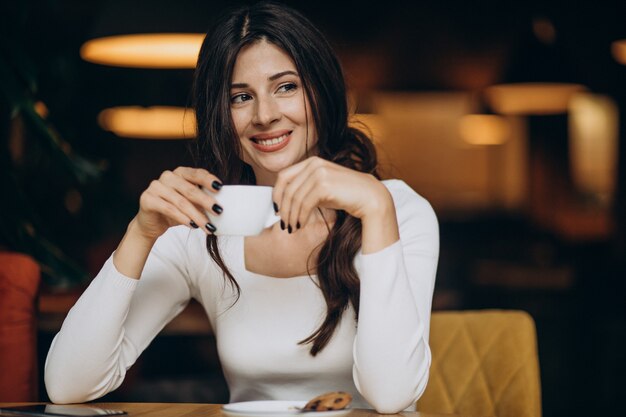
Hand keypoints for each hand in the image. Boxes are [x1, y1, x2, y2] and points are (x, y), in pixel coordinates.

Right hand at [134, 167, 222, 239]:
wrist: (152, 224)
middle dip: (206, 201)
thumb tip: (220, 207)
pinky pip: (168, 208)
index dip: (208, 180)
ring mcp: (156, 186)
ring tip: (207, 226)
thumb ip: (202, 201)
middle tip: (218, 211)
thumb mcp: (191, 205)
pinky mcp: (147, 199)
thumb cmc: (175, 212)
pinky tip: (192, 225)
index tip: (220, 188)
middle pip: (190, 189)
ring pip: (180, 202)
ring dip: (196, 215)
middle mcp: (167, 176)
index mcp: (180, 173)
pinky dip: (182, 218)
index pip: (196, 173)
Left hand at [272, 157, 392, 230]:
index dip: (277, 194)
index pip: (284, 176)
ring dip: (291, 216)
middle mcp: (314, 164)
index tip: (277, 209)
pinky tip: (301, 225)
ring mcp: (319, 173)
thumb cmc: (345, 195)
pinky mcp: (324, 185)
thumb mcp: (322, 188)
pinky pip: (304, 204)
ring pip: (295, 198)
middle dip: (283, 208)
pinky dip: (300, 217)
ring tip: (293, 227)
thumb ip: (305, 189)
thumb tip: (284, 203)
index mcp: (311, 162)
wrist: (369, 197)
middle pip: (287, 188)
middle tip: (284, 223)